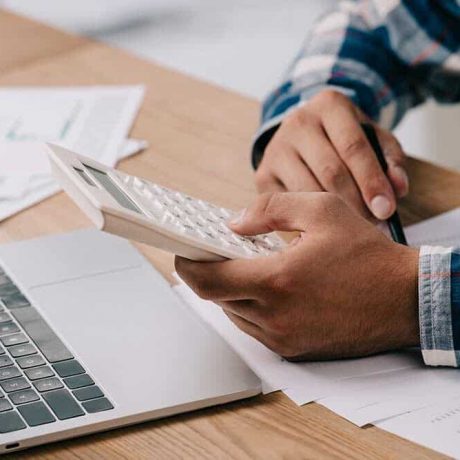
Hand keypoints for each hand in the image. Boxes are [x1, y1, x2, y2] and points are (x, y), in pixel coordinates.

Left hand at [175, 192, 418, 360]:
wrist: (404, 298)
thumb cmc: (366, 255)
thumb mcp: (321, 210)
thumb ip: (270, 210)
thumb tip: (234, 222)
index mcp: (277, 281)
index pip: (208, 281)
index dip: (188, 266)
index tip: (183, 252)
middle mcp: (275, 316)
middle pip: (217, 297)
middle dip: (212, 274)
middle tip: (219, 252)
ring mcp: (284, 337)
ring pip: (235, 313)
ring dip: (233, 291)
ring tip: (249, 267)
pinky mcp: (294, 349)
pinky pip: (255, 328)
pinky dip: (252, 307)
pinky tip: (269, 288)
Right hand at [255, 90, 408, 219]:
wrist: (302, 135)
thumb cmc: (342, 139)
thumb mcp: (372, 138)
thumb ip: (390, 160)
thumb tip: (397, 189)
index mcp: (329, 105)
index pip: (353, 147)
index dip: (371, 181)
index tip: (386, 210)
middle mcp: (297, 122)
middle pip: (330, 171)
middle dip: (354, 203)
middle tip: (371, 225)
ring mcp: (276, 148)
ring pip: (307, 190)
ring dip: (331, 215)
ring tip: (351, 227)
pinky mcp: (263, 173)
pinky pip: (288, 203)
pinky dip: (307, 218)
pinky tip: (322, 225)